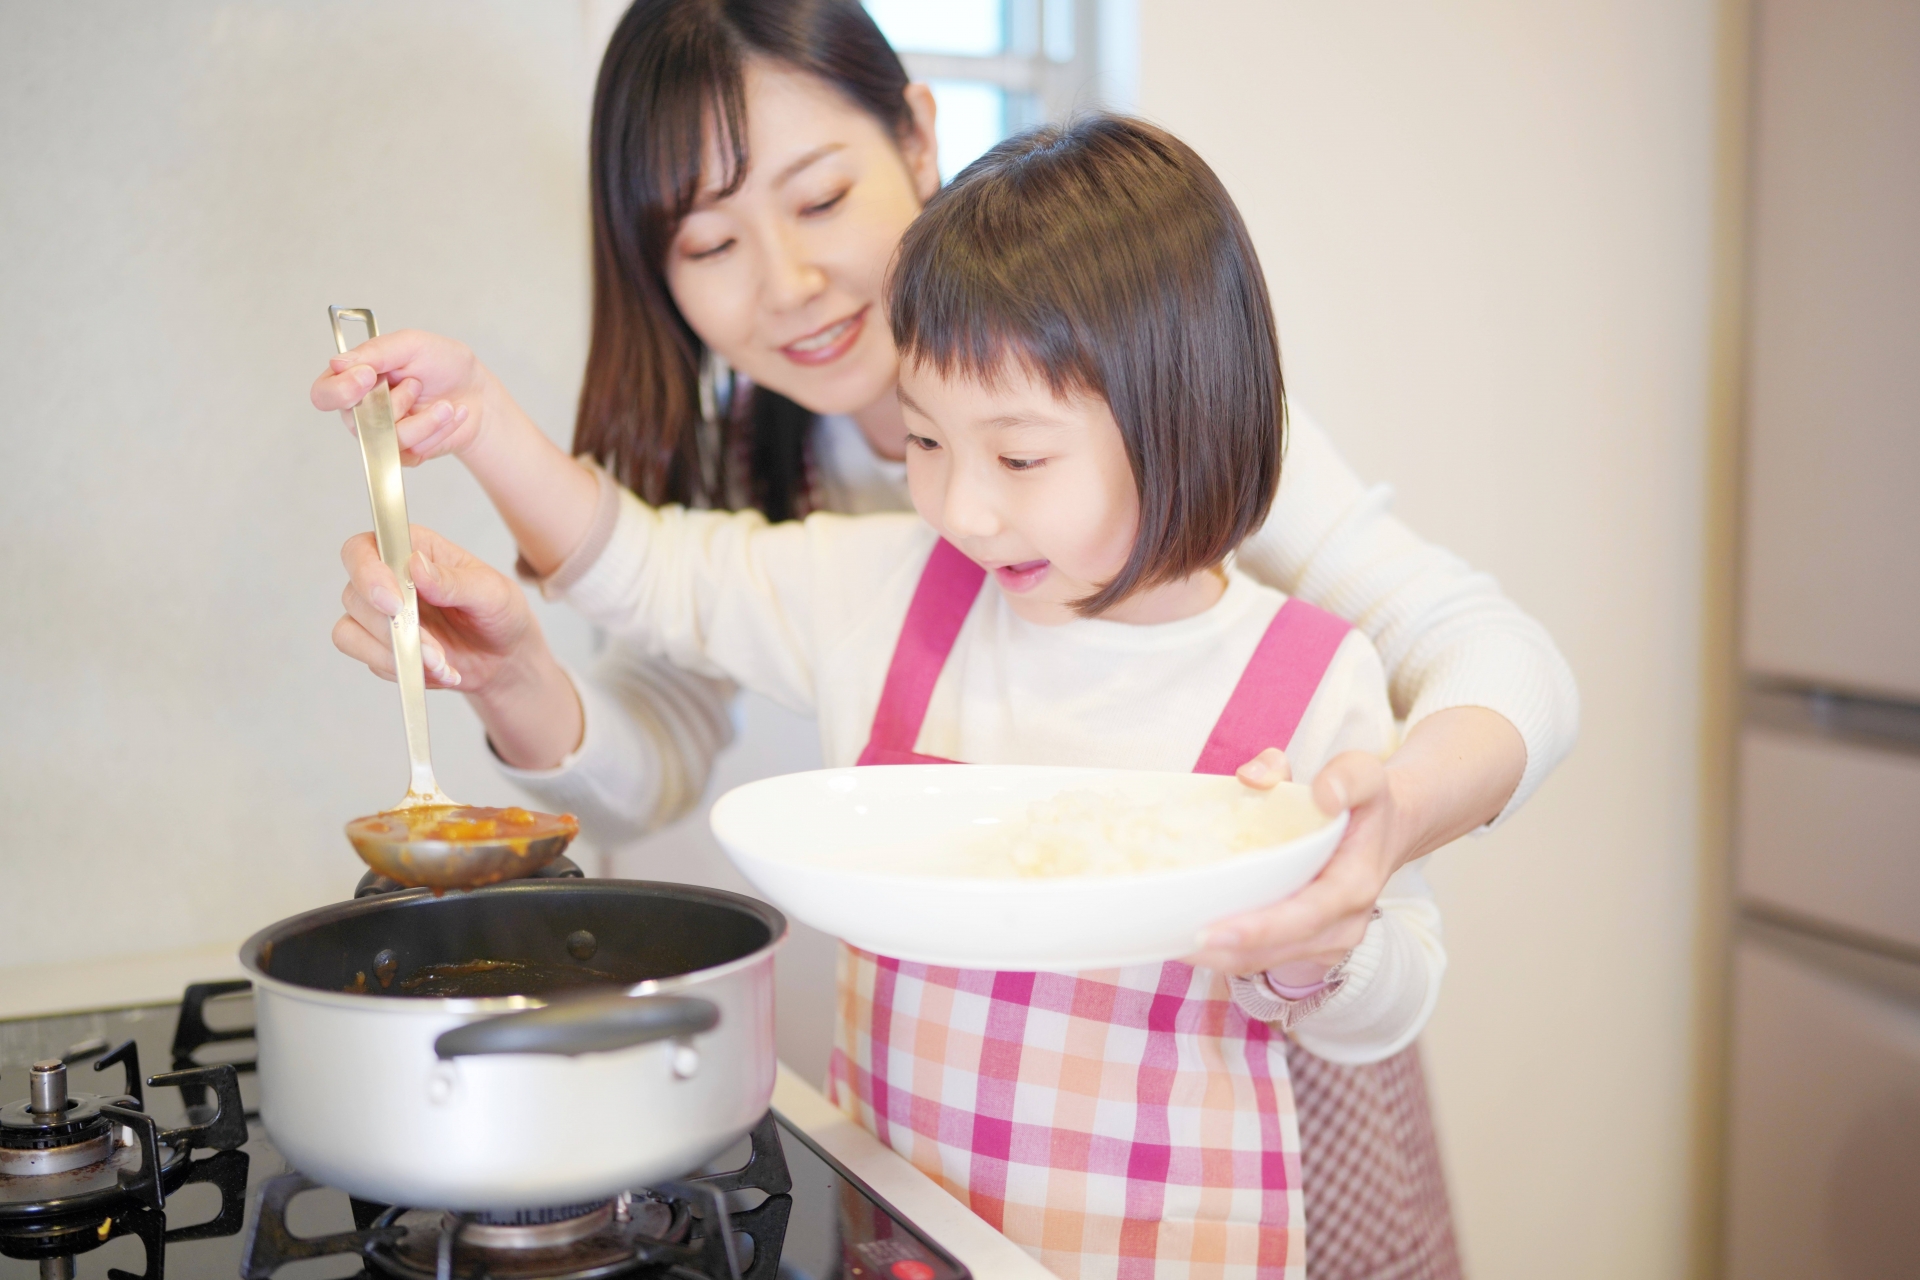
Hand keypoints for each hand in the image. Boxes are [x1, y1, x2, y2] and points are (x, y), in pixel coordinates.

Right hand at [310, 329, 489, 465]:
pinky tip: (449, 415)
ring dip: (425, 418)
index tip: (368, 376)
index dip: (341, 389)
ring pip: (388, 438)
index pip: (324, 393)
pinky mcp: (404, 453)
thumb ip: (376, 351)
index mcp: (354, 378)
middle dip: (394, 403)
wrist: (479, 393)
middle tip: (416, 384)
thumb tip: (338, 362)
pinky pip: (411, 450)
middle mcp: (362, 409)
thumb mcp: (412, 345)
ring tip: (444, 402)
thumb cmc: (444, 364)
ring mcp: (382, 434)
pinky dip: (437, 430)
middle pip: (355, 421)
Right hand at [333, 526, 538, 693]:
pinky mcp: (381, 646)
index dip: (367, 573)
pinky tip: (440, 670)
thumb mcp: (492, 592)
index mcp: (412, 549)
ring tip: (441, 663)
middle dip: (394, 629)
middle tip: (434, 649)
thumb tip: (417, 567)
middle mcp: (387, 578)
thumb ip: (454, 581)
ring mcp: (379, 614)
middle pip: (354, 596)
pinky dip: (404, 671)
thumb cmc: (499, 612)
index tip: (394, 603)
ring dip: (397, 654)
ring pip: (351, 633)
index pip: (361, 549)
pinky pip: (371, 661)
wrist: (504, 656)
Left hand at [1187, 747, 1394, 976]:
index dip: (1260, 927)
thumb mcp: (1364, 772)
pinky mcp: (1309, 946)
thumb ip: (1339, 773)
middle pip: (1277, 949)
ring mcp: (1328, 941)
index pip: (1305, 915)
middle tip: (1175, 941)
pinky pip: (1264, 957)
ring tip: (1172, 943)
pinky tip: (1188, 939)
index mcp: (1355, 885)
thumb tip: (1270, 779)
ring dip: (1219, 958)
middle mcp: (1344, 924)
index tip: (1214, 930)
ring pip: (1266, 962)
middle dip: (1226, 950)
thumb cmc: (1367, 802)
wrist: (1389, 829)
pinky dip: (1227, 953)